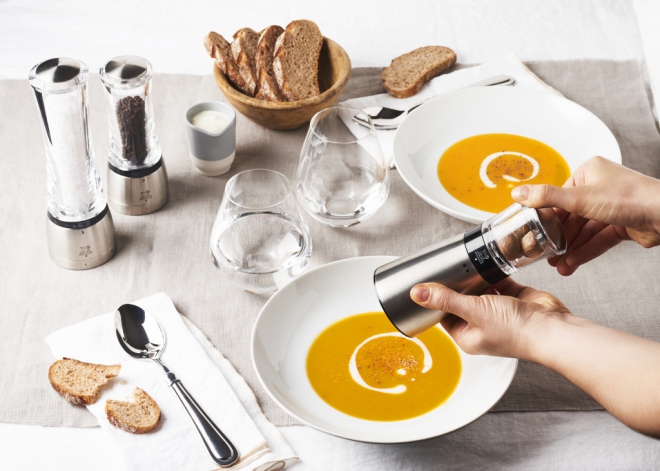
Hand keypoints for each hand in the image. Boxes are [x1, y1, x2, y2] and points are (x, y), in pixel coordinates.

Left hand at [410, 279, 659, 436]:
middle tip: (444, 267)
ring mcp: (499, 312)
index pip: (443, 315)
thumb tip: (417, 294)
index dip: (435, 299)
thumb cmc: (517, 331)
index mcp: (467, 336)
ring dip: (474, 278)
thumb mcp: (473, 311)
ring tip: (463, 262)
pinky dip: (492, 273)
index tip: (427, 281)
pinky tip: (485, 262)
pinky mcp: (515, 299)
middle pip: (460, 301)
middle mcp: (482, 325)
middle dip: (455, 285)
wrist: (553, 329)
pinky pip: (498, 282)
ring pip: (479, 291)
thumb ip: (446, 300)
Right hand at [511, 156, 659, 274]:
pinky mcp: (621, 224)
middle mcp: (600, 187)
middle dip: (559, 238)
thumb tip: (518, 192)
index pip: (560, 196)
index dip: (547, 217)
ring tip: (558, 264)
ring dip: (570, 249)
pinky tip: (572, 263)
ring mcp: (612, 207)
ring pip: (584, 231)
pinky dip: (585, 252)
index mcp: (589, 172)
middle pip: (571, 216)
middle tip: (545, 253)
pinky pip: (597, 239)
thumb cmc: (630, 197)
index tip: (534, 232)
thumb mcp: (579, 197)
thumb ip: (546, 197)